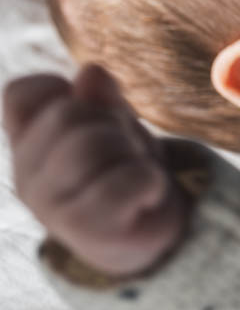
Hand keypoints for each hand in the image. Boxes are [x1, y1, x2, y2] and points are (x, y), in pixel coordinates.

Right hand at [3, 62, 193, 278]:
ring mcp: (51, 206)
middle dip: (112, 122)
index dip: (60, 88)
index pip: (19, 95)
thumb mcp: (117, 126)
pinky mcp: (84, 229)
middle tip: (127, 150)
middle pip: (67, 114)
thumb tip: (90, 72)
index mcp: (28, 145)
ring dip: (132, 151)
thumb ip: (103, 99)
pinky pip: (125, 180)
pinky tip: (147, 193)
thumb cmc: (125, 171)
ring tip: (136, 171)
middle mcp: (28, 176)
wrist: (149, 237)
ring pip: (93, 143)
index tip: (89, 110)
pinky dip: (149, 179)